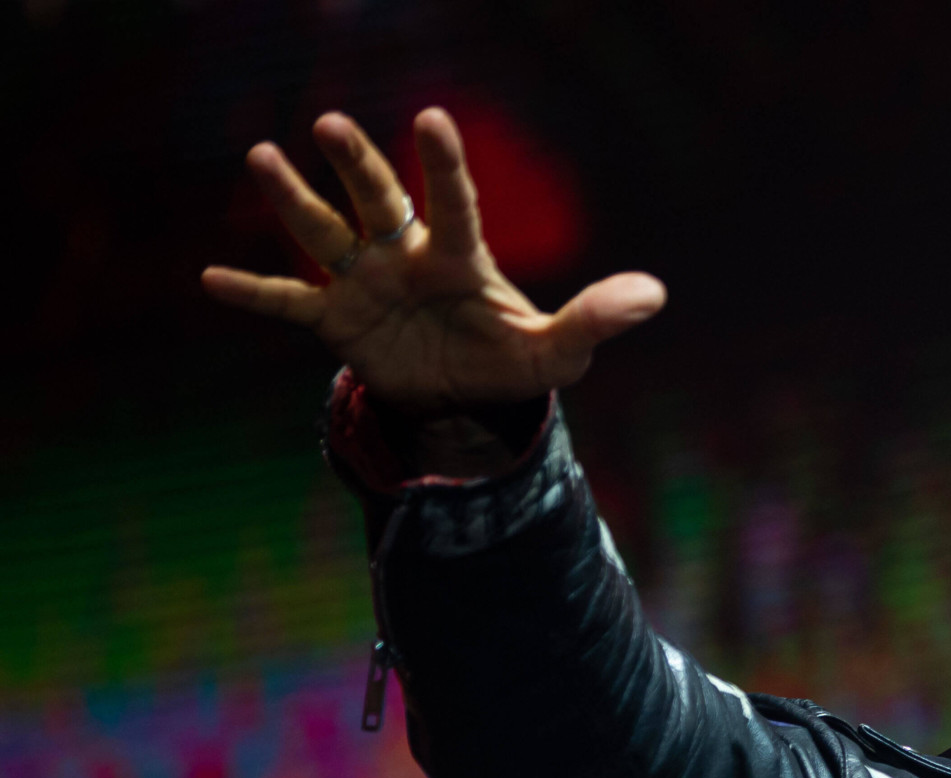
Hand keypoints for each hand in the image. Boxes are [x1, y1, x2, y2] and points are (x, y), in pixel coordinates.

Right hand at [201, 108, 663, 415]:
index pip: (453, 204)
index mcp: (459, 257)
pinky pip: (288, 304)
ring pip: (324, 234)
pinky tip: (210, 278)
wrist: (466, 401)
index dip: (444, 166)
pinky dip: (253, 294)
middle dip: (357, 166)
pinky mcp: (336, 320)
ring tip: (261, 156)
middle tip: (331, 125)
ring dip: (293, 200)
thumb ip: (596, 319)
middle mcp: (405, 256)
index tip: (432, 118)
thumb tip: (655, 296)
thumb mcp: (559, 351)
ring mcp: (365, 283)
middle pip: (378, 201)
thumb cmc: (513, 361)